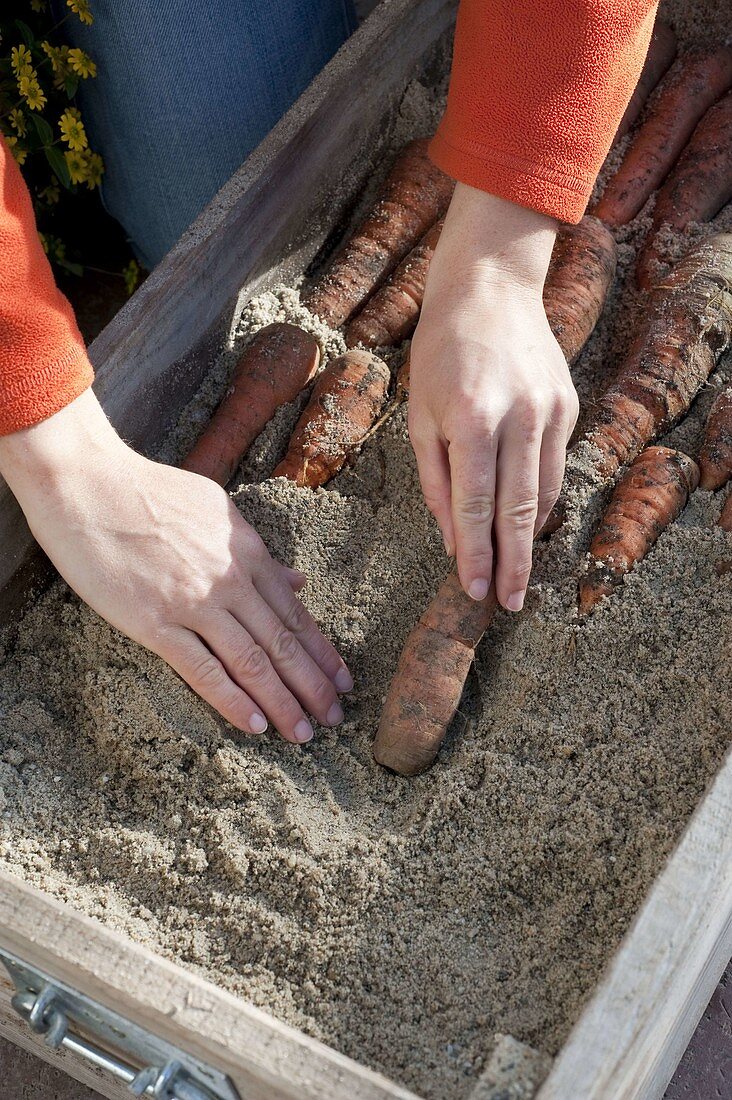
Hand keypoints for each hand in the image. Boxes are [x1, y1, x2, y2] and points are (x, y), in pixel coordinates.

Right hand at [0, 390, 351, 742]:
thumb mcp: (217, 511)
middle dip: (314, 687)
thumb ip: (258, 552)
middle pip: (282, 643)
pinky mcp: (154, 622)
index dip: (323, 654)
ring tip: (304, 733)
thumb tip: (298, 581)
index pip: (295, 614)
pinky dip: (233, 700)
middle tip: (334, 720)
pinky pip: (202, 669)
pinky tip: (255, 724)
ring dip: (283, 702)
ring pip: (252, 662)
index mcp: (247, 553)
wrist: (86, 484)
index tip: (343, 683)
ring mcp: (193, 603)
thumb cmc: (149, 492)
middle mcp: (230, 581)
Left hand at [409, 184, 578, 610]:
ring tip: (518, 575)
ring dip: (530, 538)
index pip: (476, 504)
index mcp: (473, 418)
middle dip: (513, 563)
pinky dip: (541, 499)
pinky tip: (527, 524)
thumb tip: (452, 538)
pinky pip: (555, 465)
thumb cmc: (441, 350)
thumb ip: (435, 479)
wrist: (490, 287)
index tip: (473, 590)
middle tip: (509, 604)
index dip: (476, 553)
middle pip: (519, 509)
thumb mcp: (420, 413)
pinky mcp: (568, 405)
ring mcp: (551, 411)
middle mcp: (519, 417)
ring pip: (544, 492)